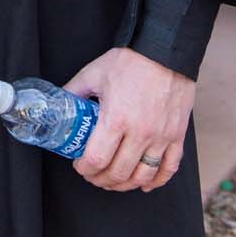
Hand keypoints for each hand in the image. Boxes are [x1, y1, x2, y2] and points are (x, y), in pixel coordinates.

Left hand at [64, 47, 193, 193]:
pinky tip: (145, 184)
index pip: (97, 159)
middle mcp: (140, 132)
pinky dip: (156, 181)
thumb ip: (74, 91)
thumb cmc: (131, 61)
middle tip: (93, 175)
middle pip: (118, 172)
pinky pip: (169, 168)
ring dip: (125, 185)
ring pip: (143, 175)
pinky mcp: (177, 135)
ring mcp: (161, 136)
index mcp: (116, 119)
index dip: (85, 169)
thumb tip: (59, 103)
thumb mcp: (94, 73)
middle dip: (101, 179)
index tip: (80, 166)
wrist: (165, 51)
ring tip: (114, 181)